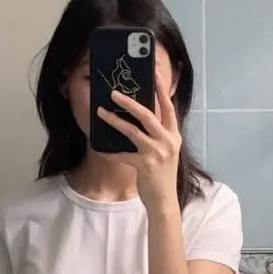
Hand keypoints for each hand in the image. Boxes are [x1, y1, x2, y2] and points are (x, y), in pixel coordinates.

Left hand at [97, 75, 180, 210]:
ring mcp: (157, 153)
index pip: (169, 107)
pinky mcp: (145, 165)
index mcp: (174, 135)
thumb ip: (158, 134)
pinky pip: (121, 155)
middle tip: (114, 92)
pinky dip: (109, 152)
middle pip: (148, 115)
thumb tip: (141, 114)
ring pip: (132, 131)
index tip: (154, 73)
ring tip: (101, 112)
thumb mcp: (166, 150)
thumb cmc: (162, 174)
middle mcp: (168, 141)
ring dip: (114, 120)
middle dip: (129, 102)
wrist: (164, 200)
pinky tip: (99, 148)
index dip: (162, 90)